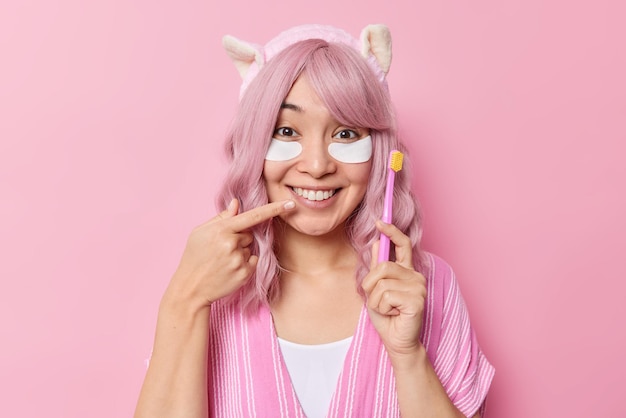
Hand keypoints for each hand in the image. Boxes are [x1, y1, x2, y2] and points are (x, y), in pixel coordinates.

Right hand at [165, 198, 294, 309]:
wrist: (191, 288)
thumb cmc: (194, 257)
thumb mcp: (200, 232)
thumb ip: (221, 217)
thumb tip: (237, 203)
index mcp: (221, 229)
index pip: (253, 216)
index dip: (274, 209)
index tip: (291, 204)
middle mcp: (232, 243)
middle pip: (249, 233)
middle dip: (239, 238)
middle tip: (220, 249)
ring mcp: (239, 259)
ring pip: (250, 248)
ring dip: (240, 251)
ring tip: (222, 261)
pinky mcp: (245, 273)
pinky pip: (253, 260)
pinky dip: (244, 263)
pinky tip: (228, 269)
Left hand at [362, 220, 426, 355]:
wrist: (397, 341)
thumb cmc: (387, 317)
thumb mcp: (376, 289)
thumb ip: (377, 268)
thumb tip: (377, 242)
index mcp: (407, 271)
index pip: (402, 244)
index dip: (392, 231)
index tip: (379, 221)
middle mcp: (416, 276)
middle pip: (383, 266)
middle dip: (370, 284)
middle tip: (376, 300)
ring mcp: (418, 287)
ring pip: (381, 282)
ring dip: (375, 299)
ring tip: (386, 309)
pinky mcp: (416, 300)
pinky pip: (386, 296)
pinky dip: (382, 308)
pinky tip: (393, 314)